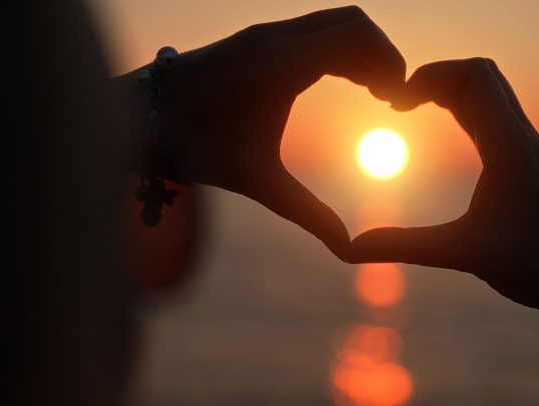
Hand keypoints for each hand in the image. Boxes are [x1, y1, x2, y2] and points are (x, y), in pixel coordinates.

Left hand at [122, 6, 405, 259]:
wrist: (137, 118)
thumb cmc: (192, 147)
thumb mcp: (257, 182)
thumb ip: (307, 213)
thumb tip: (346, 249)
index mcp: (282, 62)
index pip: (359, 38)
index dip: (391, 66)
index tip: (401, 104)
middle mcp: (274, 36)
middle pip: (353, 23)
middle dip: (382, 56)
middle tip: (392, 100)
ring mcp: (262, 33)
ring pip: (331, 23)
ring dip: (359, 52)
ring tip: (374, 94)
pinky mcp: (252, 40)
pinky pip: (309, 31)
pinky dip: (335, 50)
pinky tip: (338, 84)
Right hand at [350, 58, 538, 318]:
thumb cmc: (538, 265)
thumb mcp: (463, 253)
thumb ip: (404, 247)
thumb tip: (349, 249)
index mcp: (509, 146)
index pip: (474, 76)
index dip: (429, 75)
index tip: (396, 102)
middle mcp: (519, 138)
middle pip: (478, 75)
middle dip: (433, 76)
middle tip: (397, 102)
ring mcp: (522, 147)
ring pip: (485, 93)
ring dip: (446, 90)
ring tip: (407, 108)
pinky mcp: (521, 161)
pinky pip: (488, 115)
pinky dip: (458, 108)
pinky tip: (438, 127)